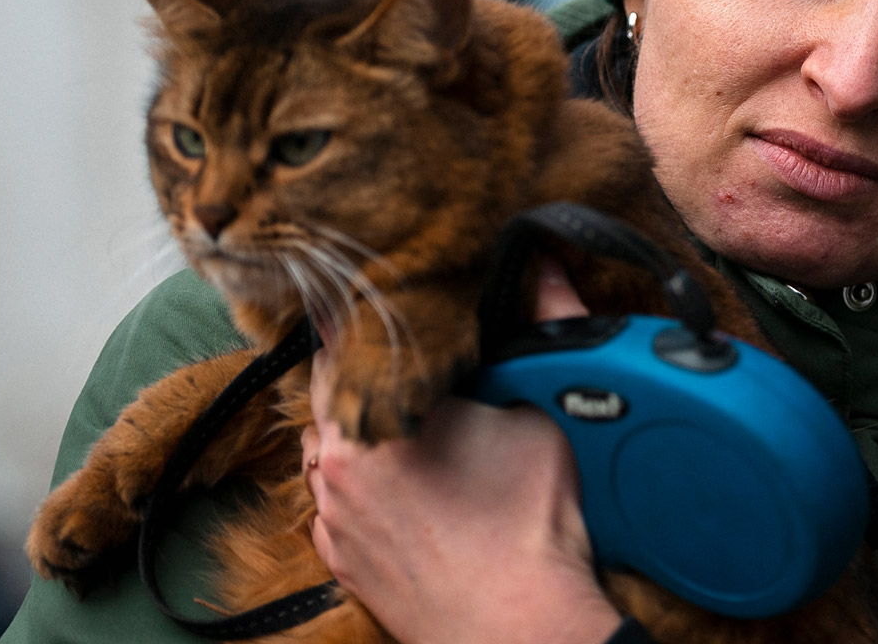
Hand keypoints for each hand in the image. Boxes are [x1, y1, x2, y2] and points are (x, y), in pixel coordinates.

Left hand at [302, 259, 621, 643]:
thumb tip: (551, 269)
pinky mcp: (342, 564)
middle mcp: (335, 469)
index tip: (368, 298)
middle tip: (405, 369)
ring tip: (407, 430)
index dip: (359, 319)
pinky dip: (357, 491)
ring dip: (355, 437)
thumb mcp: (539, 411)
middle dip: (362, 382)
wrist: (519, 628)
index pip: (340, 345)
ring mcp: (334, 522)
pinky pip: (334, 508)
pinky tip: (402, 489)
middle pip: (330, 400)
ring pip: (327, 455)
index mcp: (369, 422)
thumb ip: (542, 328)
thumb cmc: (528, 527)